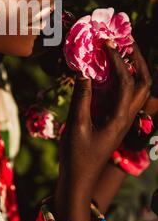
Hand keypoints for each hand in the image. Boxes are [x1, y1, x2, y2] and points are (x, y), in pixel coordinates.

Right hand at [53, 40, 151, 220]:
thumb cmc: (77, 155)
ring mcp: (122, 118)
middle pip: (144, 83)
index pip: (127, 82)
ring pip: (137, 89)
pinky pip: (123, 94)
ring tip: (120, 49)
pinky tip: (106, 69)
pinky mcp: (115, 120)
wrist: (80, 179)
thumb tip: (84, 73)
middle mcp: (126, 116)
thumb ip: (81, 98)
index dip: (118, 60)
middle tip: (125, 41)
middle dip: (137, 60)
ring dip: (132, 67)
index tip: (106, 44)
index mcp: (120, 117)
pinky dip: (120, 77)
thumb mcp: (76, 125)